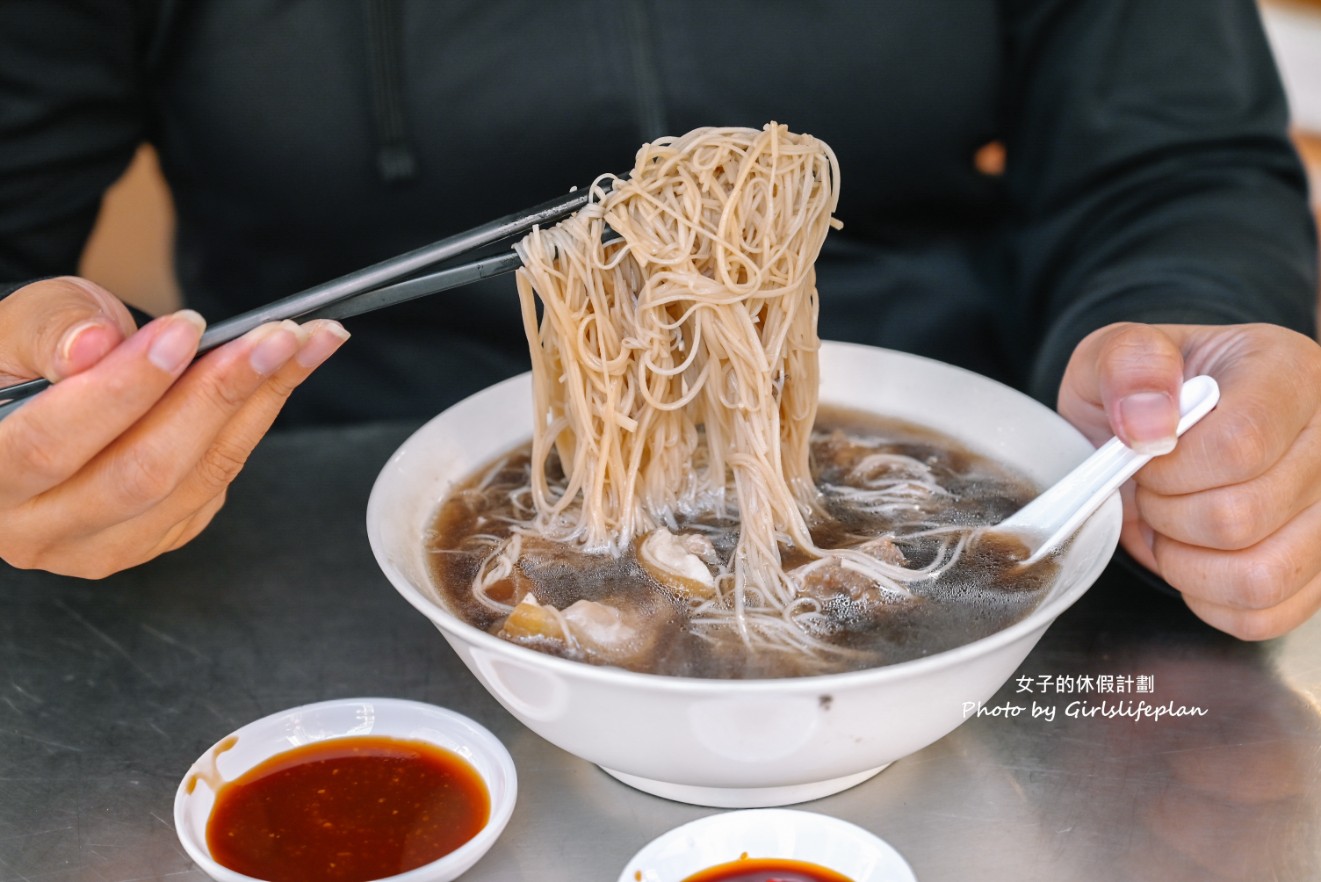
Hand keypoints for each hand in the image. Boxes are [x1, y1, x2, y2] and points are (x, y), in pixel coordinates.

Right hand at [0, 276, 348, 577]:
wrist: (32, 402)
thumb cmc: (22, 358)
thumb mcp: (18, 324)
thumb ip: (50, 331)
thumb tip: (96, 347)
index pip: (52, 442)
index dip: (126, 387)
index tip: (187, 329)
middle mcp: (32, 530)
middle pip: (140, 473)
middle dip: (217, 396)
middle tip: (275, 337)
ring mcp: (96, 546)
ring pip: (193, 483)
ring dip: (257, 405)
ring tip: (300, 343)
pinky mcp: (151, 540)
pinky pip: (215, 485)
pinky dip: (255, 422)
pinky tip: (282, 374)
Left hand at [1057, 322, 1320, 639]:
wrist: (1161, 433)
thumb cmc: (1145, 395)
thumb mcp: (1113, 356)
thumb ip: (1128, 365)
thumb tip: (1150, 423)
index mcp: (1292, 373)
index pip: (1241, 445)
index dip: (1170, 467)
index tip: (1145, 455)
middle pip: (1242, 516)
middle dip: (1167, 512)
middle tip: (1153, 489)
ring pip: (1259, 576)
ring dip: (1186, 562)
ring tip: (1172, 522)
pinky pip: (1262, 615)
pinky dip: (1206, 597)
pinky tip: (1194, 554)